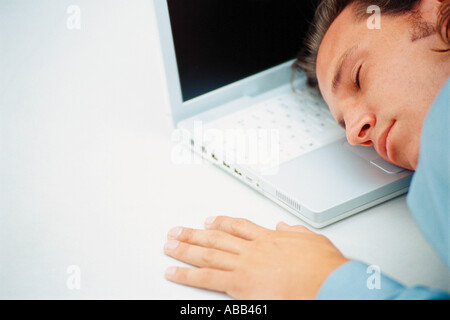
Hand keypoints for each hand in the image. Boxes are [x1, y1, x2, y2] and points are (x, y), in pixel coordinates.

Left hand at [164, 216, 348, 299]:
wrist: (328, 284)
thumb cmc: (324, 267)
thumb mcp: (313, 240)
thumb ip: (294, 233)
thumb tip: (284, 226)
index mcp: (268, 238)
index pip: (238, 227)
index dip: (221, 222)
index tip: (209, 220)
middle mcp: (252, 250)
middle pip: (215, 239)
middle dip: (193, 235)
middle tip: (176, 231)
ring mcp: (244, 266)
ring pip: (207, 255)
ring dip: (185, 249)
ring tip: (169, 245)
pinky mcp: (240, 285)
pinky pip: (207, 279)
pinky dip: (187, 275)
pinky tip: (174, 272)